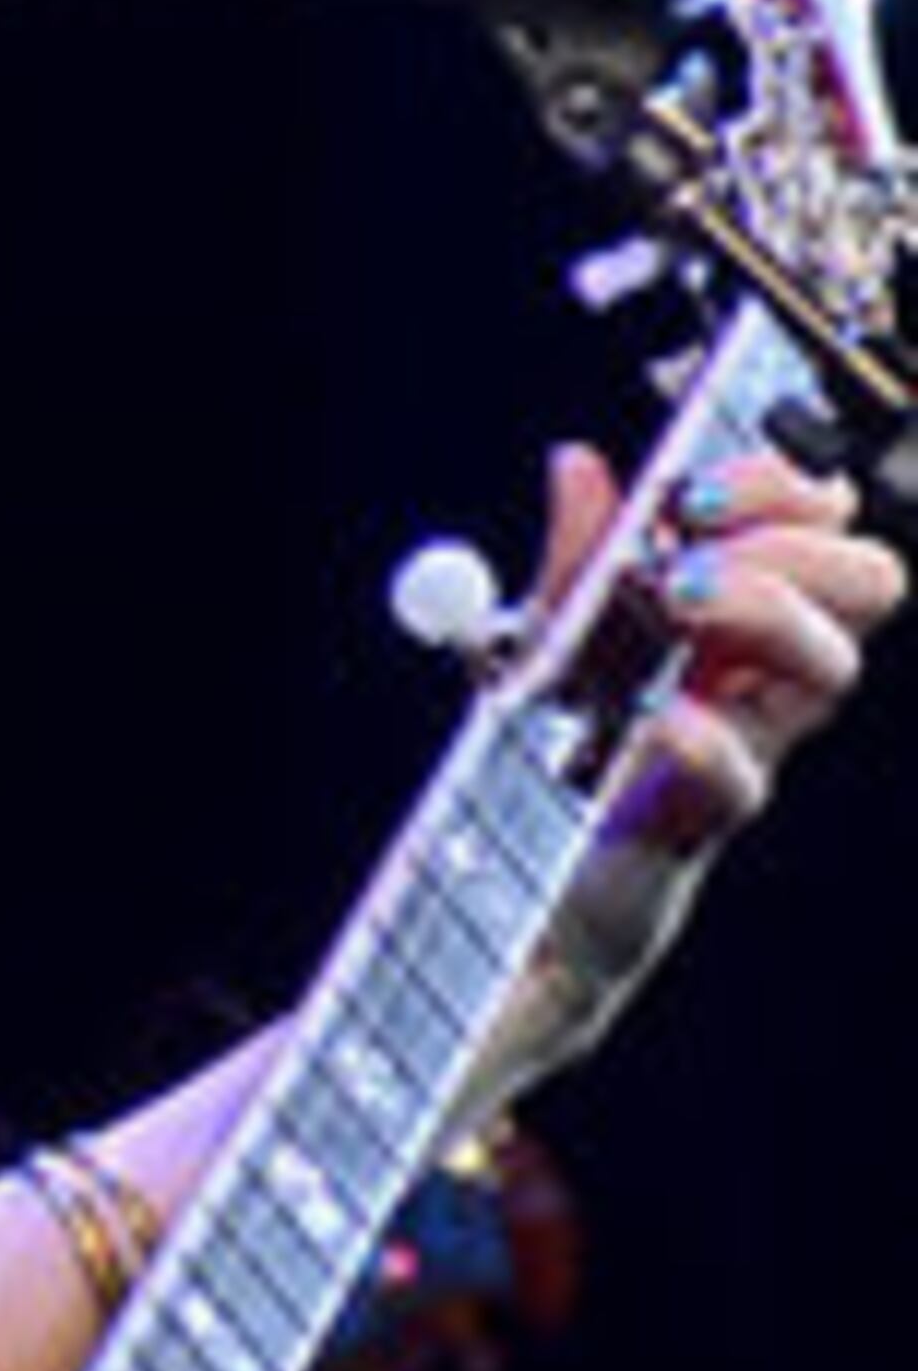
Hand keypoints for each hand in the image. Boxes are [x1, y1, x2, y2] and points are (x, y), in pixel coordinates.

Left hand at [493, 434, 901, 1089]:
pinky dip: (701, 735)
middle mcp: (755, 683)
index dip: (790, 486)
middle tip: (698, 544)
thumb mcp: (545, 645)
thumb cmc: (542, 773)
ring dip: (765, 608)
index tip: (708, 479)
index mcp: (730, 625)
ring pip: (832, 667)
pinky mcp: (697, 825)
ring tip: (681, 594)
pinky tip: (654, 715)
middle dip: (798, 538)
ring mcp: (740, 751)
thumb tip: (581, 463)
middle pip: (866, 584)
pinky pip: (741, 777)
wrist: (504, 907)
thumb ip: (574, 563)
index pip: (822, 528)